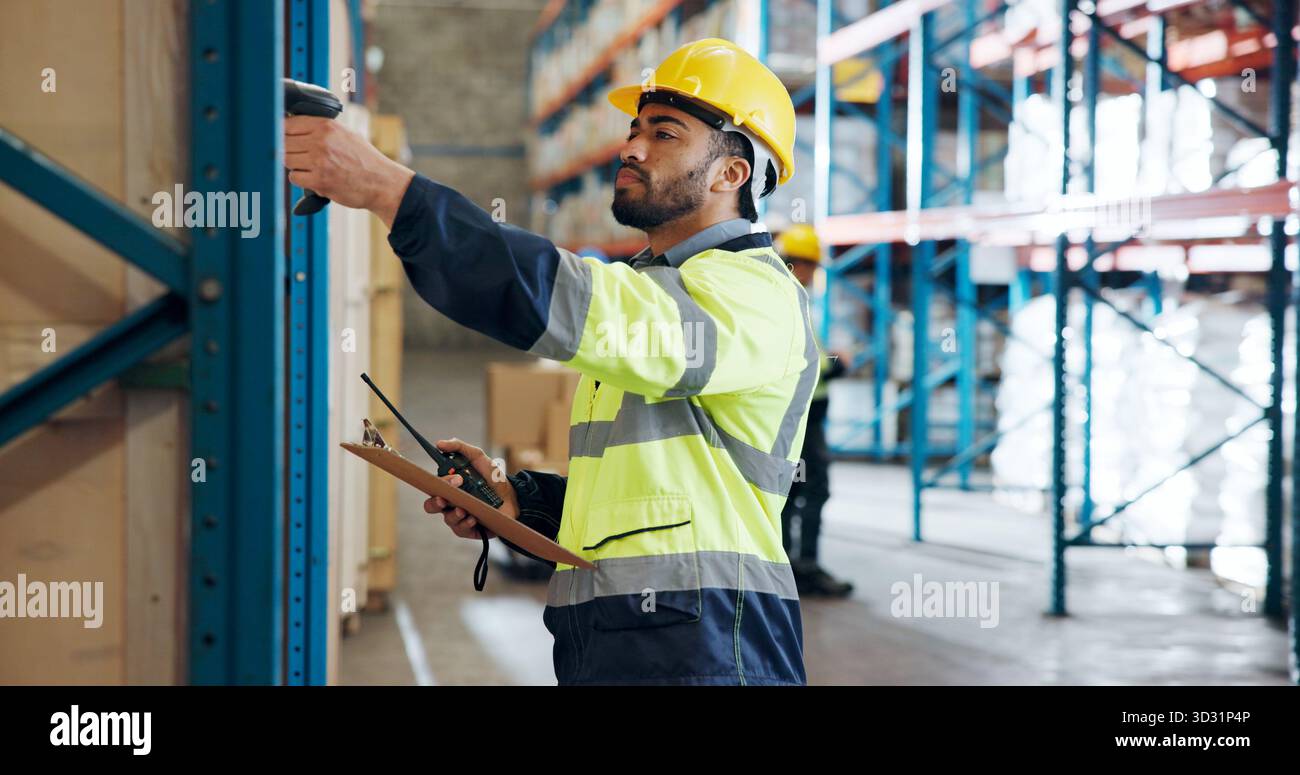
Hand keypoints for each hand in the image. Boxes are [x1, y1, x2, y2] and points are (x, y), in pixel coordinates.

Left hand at [283, 115, 414, 226]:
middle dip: (287, 149)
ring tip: (309, 167)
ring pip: (286, 160)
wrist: (382, 182)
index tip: (284, 137)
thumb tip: (294, 124)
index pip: (288, 124)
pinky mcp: (319, 181)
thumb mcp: (346, 134)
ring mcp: (319, 162)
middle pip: (283, 142)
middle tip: (299, 155)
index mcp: (326, 126)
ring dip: (294, 164)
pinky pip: (294, 177)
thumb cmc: (365, 159)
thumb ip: (321, 129)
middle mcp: (321, 141)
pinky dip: (300, 179)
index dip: (283, 131)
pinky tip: (313, 177)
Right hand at [422, 438, 519, 539]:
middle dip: (436, 503)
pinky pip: (461, 530)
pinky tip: (473, 518)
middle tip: (446, 498)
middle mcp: (451, 502)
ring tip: (464, 510)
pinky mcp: (470, 529)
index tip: (453, 479)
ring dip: (453, 514)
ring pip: (447, 519)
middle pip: (432, 506)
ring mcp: (459, 517)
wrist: (513, 495)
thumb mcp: (477, 457)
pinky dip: (465, 524)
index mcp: (450, 487)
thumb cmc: (492, 477)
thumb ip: (459, 447)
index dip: (436, 485)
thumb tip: (439, 443)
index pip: (434, 488)